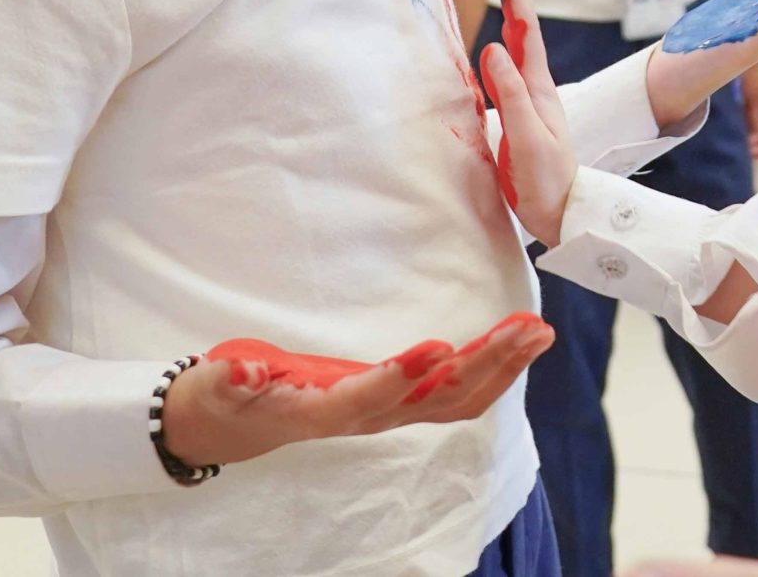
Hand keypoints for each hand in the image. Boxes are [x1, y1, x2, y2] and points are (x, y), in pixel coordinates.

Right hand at [160, 314, 553, 469]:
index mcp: (321, 411)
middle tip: (527, 329)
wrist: (234, 427)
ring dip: (501, 368)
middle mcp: (366, 416)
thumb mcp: (218, 385)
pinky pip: (455, 397)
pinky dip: (491, 371)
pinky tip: (518, 345)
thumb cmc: (228, 399)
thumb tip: (243, 371)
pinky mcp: (398, 403)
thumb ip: (232, 379)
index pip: (366, 400)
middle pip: (435, 401)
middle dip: (484, 365)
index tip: (436, 347)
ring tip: (539, 333)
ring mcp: (387, 412)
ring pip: (456, 402)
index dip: (400, 377)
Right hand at [481, 0, 574, 243]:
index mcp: (536, 87)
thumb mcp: (527, 139)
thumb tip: (492, 47)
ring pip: (518, 42)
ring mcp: (527, 98)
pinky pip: (507, 67)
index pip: (525, 29)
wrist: (563, 213)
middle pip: (523, 26)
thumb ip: (511, 95)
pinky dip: (503, 41)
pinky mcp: (517, 113)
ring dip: (511, 6)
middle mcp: (533, 85)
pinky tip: (498, 38)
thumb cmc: (546, 182)